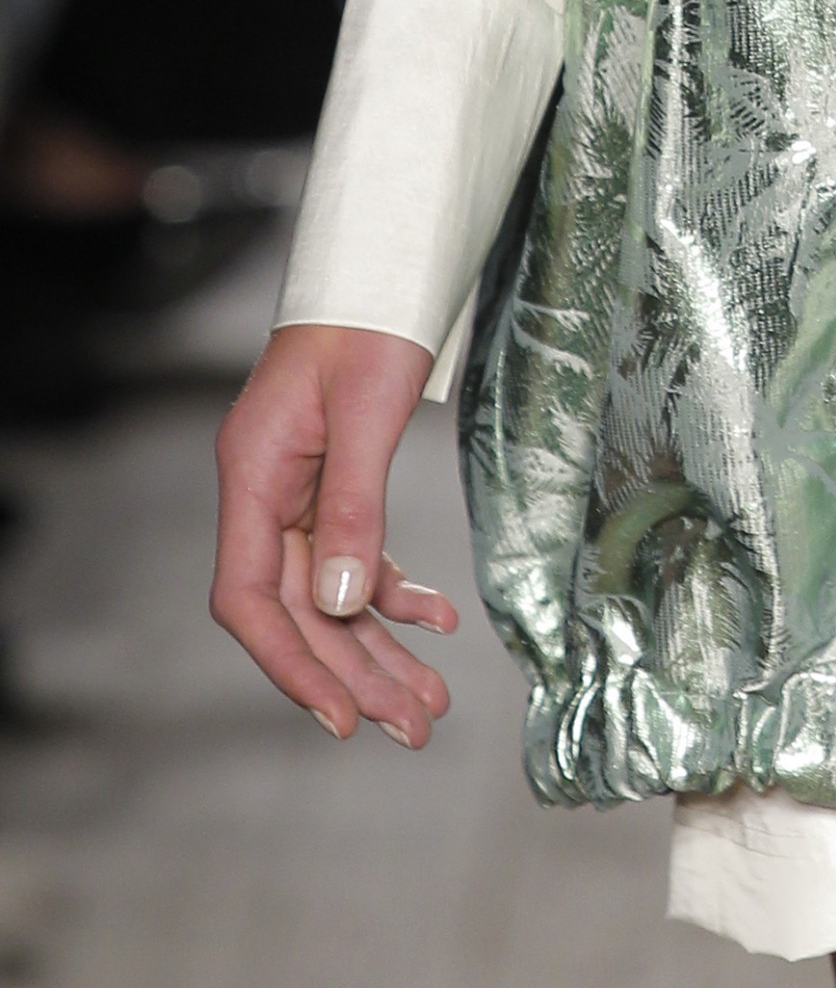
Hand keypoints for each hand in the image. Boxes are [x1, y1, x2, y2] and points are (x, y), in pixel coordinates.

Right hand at [212, 321, 452, 742]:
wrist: (387, 262)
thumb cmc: (370, 319)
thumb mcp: (367, 408)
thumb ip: (353, 504)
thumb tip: (341, 602)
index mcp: (253, 473)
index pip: (248, 598)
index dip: (290, 663)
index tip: (343, 715)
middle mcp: (266, 490)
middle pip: (297, 609)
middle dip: (353, 672)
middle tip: (415, 725)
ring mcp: (297, 489)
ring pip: (330, 592)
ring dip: (379, 647)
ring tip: (431, 703)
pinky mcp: (334, 482)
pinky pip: (356, 556)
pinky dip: (393, 591)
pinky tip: (435, 618)